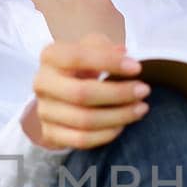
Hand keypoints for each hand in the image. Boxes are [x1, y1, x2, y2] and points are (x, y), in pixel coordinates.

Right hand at [21, 33, 151, 149]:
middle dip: (118, 94)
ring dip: (118, 116)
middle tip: (144, 91)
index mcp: (50, 56)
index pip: (77, 57)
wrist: (62, 91)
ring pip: (84, 120)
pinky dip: (106, 134)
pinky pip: (81, 140)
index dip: (109, 62)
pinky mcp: (50, 133)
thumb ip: (104, 46)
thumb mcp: (92, 47)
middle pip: (82, 94)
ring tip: (140, 108)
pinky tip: (122, 125)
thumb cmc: (83, 65)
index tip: (137, 68)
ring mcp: (44, 111)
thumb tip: (123, 53)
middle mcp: (42, 83)